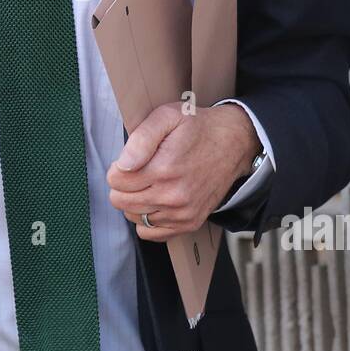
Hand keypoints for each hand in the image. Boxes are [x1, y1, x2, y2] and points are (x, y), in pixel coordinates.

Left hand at [106, 102, 260, 240]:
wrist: (234, 143)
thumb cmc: (198, 128)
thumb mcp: (168, 117)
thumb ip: (141, 139)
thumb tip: (122, 164)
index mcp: (164, 169)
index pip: (115, 181)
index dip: (118, 168)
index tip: (132, 160)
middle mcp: (173, 196)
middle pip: (121, 201)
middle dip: (123, 185)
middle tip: (140, 170)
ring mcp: (181, 213)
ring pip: (133, 217)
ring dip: (135, 201)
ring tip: (151, 183)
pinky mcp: (189, 223)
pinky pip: (150, 233)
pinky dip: (147, 220)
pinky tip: (156, 200)